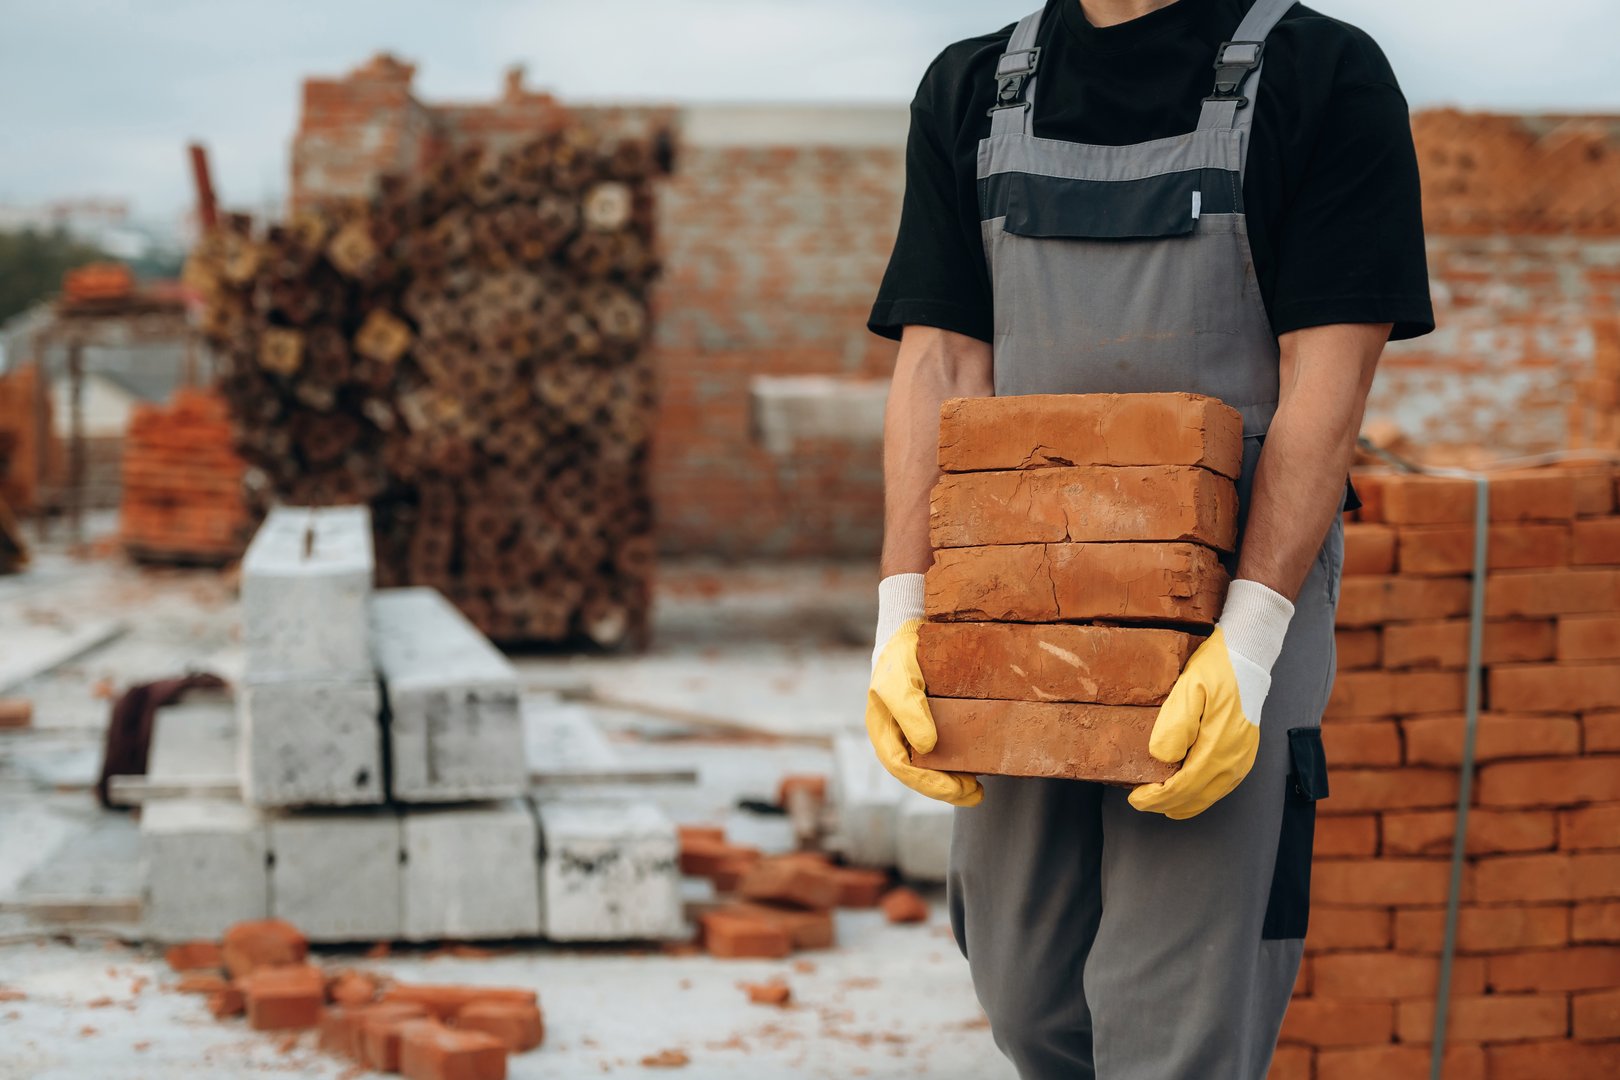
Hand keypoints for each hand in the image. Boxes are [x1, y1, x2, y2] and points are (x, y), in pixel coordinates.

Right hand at [866, 575, 982, 806]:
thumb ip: (910, 712)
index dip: (930, 785)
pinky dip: (959, 759)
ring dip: (953, 779)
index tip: (957, 789)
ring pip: (931, 765)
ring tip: (978, 786)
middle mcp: (897, 735)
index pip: (903, 768)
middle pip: (919, 773)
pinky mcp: (931, 720)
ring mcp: (913, 729)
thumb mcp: (901, 680)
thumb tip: (928, 747)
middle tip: (976, 795)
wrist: (910, 627)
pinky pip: (943, 747)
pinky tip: (977, 761)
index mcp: (883, 731)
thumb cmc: (900, 654)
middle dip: (946, 789)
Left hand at [1128, 579, 1293, 819]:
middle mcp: (1234, 761)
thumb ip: (1176, 723)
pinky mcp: (1244, 755)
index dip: (1156, 797)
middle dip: (1164, 804)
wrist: (1249, 655)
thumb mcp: (1190, 687)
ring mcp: (1242, 760)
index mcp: (1218, 747)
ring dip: (1181, 802)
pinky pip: (1220, 787)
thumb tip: (1162, 757)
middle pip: (1195, 797)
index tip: (1134, 797)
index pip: (1183, 786)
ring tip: (1157, 800)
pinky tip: (1185, 791)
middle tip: (1139, 800)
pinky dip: (1199, 795)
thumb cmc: (1217, 668)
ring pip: (1208, 796)